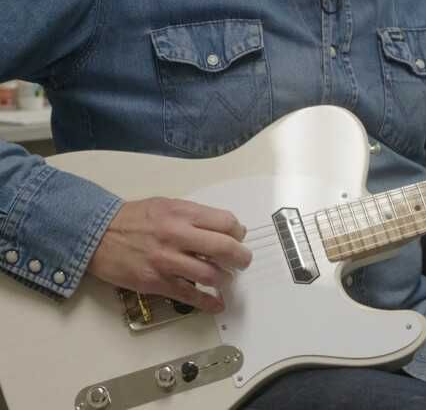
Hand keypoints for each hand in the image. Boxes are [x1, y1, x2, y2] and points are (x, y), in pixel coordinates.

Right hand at [88, 198, 251, 312]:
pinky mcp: (156, 281)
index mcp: (182, 213)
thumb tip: (225, 229)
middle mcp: (177, 235)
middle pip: (224, 248)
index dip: (238, 233)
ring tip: (224, 279)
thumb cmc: (134, 219)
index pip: (226, 222)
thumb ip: (195, 216)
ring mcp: (167, 260)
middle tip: (242, 262)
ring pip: (210, 274)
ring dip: (224, 279)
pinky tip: (217, 304)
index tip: (238, 238)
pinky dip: (208, 302)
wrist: (97, 234)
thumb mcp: (167, 205)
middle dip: (241, 258)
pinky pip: (189, 295)